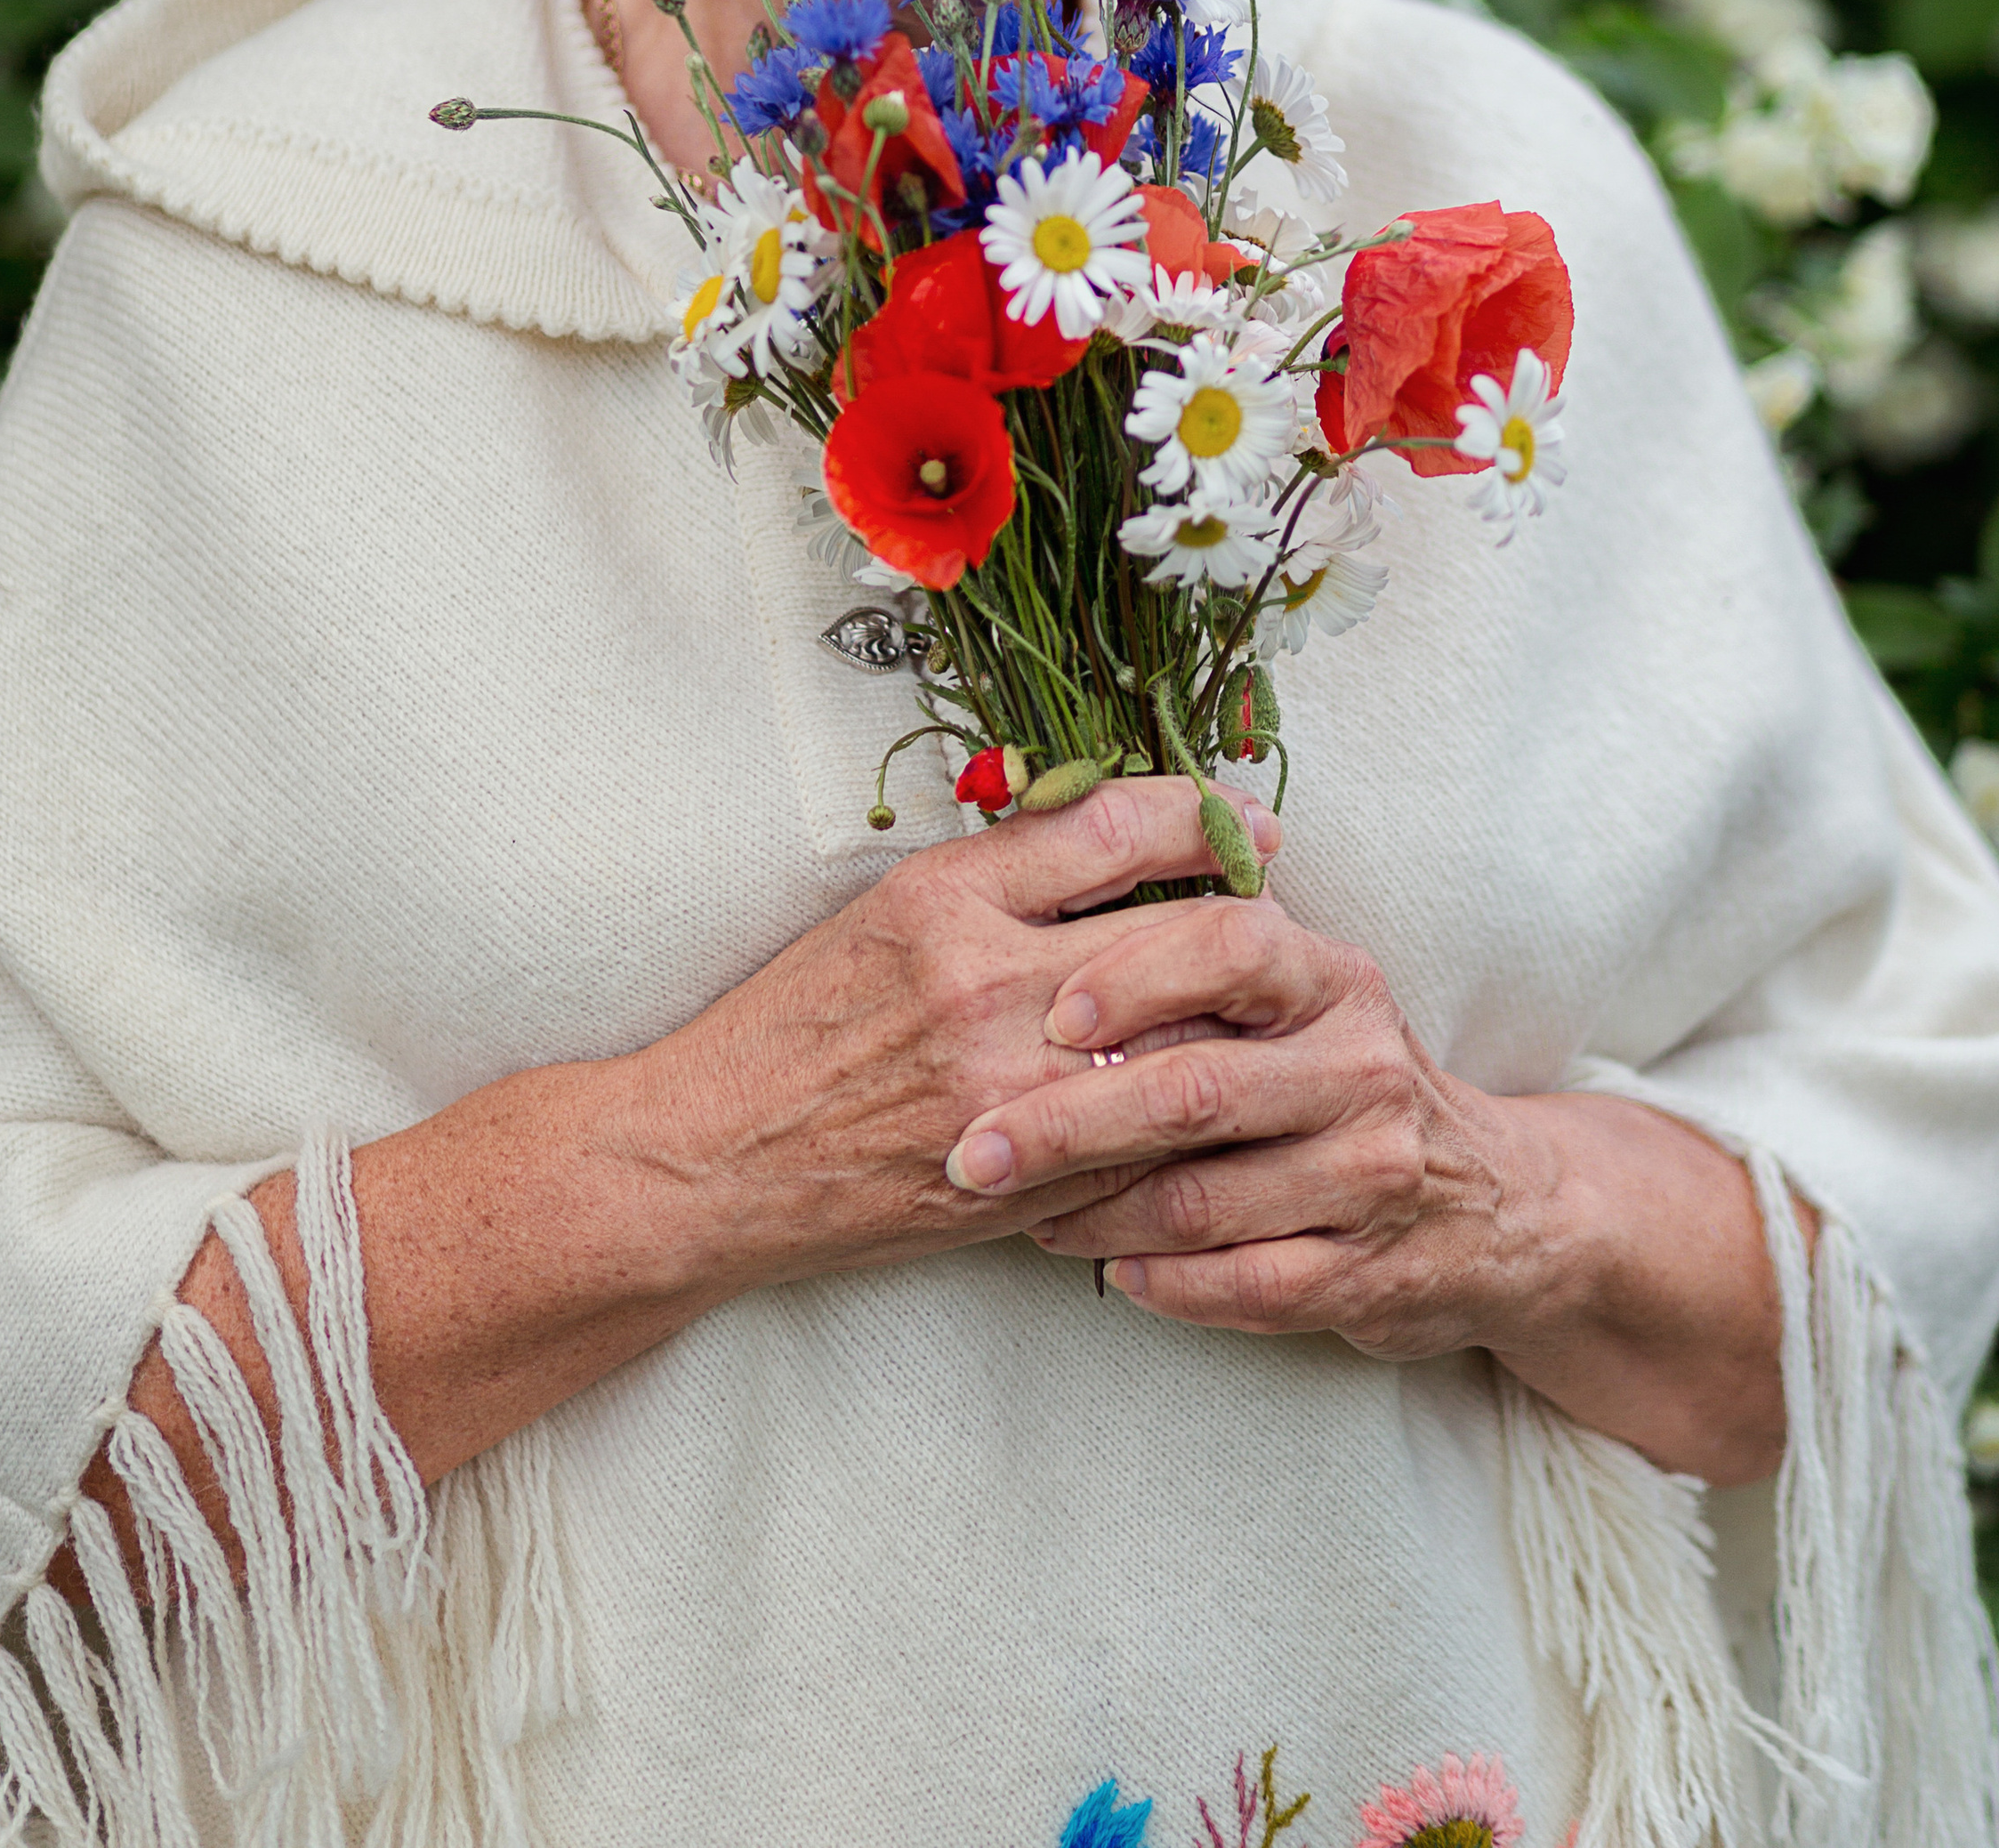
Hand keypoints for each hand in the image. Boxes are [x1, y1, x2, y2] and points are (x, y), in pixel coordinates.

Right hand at [618, 773, 1280, 1305]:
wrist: (715, 1159)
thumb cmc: (796, 1024)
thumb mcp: (886, 911)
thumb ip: (1005, 876)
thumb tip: (1133, 840)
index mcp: (945, 899)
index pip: (1116, 827)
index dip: (1204, 815)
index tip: (1247, 821)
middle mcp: (982, 986)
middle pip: (1177, 935)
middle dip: (1252, 922)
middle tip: (1283, 915)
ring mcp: (1008, 1093)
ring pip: (1184, 1044)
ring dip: (1240, 1029)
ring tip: (1266, 1013)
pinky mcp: (1022, 1184)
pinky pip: (1148, 1145)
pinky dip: (1191, 1122)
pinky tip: (1212, 1105)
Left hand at [942, 894, 1793, 1484]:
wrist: (1496, 1208)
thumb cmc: (1339, 1081)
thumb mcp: (1298, 997)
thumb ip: (1199, 954)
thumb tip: (1047, 905)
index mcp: (1331, 978)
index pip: (1231, 944)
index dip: (1135, 974)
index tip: (1052, 1013)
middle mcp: (1360, 1066)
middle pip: (1195, 1089)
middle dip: (1067, 1124)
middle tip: (973, 1149)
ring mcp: (1372, 1175)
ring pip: (1205, 1201)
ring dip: (1095, 1215)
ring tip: (1020, 1213)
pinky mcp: (1371, 1273)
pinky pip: (1245, 1286)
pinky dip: (1166, 1283)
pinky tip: (1111, 1272)